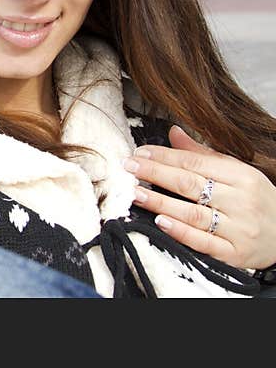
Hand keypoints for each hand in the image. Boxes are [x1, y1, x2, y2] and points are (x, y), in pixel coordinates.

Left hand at [124, 125, 275, 269]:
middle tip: (129, 167)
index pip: (195, 162)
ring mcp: (238, 229)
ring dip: (160, 203)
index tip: (140, 153)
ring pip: (193, 214)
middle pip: (190, 185)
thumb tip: (173, 132)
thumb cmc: (257, 200)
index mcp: (241, 176)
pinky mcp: (235, 254)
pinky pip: (203, 242)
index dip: (165, 156)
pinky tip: (160, 222)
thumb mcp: (237, 172)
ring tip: (136, 193)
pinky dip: (180, 232)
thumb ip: (203, 154)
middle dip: (156, 173)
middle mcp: (241, 201)